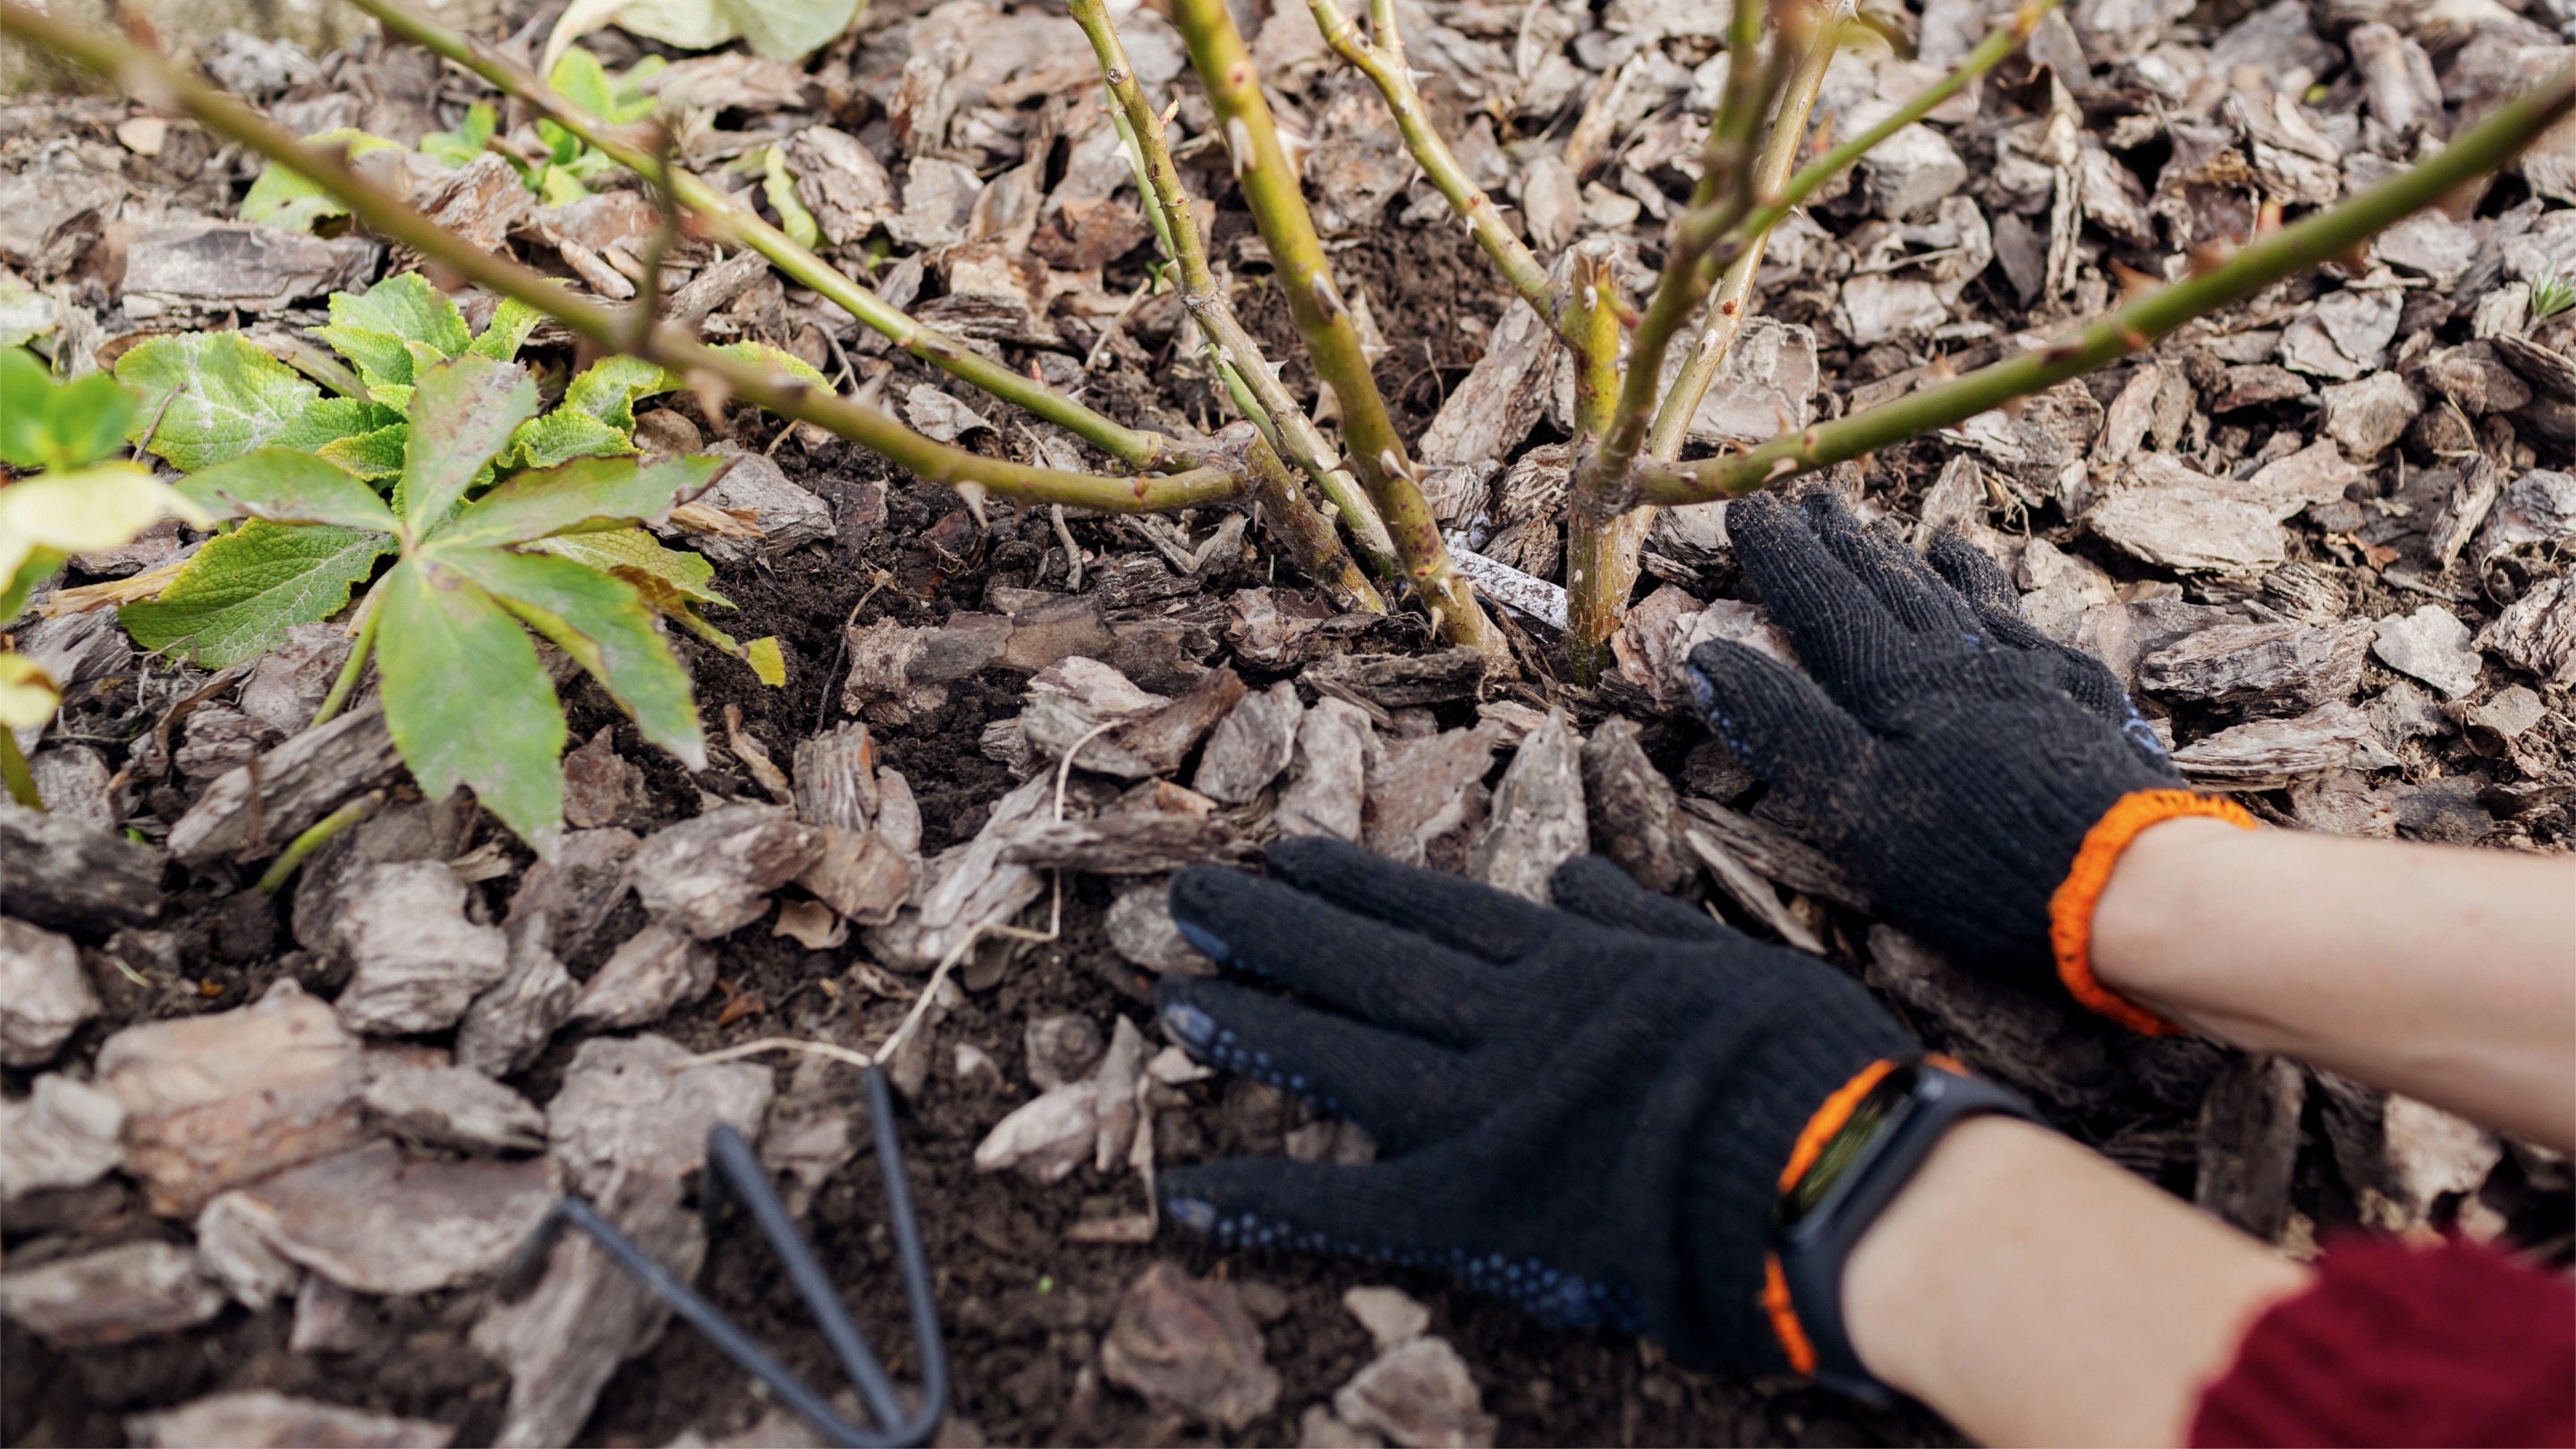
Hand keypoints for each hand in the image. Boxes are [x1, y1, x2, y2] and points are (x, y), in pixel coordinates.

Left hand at [1153, 835, 1914, 1370]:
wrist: (1834, 1167)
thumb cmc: (1809, 1066)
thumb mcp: (1729, 960)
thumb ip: (1641, 925)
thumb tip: (1577, 880)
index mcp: (1573, 966)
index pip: (1438, 913)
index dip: (1354, 884)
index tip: (1288, 854)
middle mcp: (1510, 1020)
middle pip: (1370, 963)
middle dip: (1275, 926)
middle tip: (1190, 896)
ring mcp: (1484, 1106)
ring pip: (1344, 1051)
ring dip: (1255, 1023)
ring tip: (1175, 995)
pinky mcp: (1476, 1203)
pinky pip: (1348, 1202)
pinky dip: (1265, 1198)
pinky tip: (1186, 1193)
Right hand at [1683, 491, 2217, 1020]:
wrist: (2130, 881)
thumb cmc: (1978, 855)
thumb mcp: (1857, 807)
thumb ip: (1784, 728)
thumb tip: (1711, 657)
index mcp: (1898, 684)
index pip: (1823, 602)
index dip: (1782, 556)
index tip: (1748, 509)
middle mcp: (1963, 660)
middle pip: (1890, 585)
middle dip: (1843, 543)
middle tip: (1812, 500)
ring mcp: (2030, 673)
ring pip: (1959, 598)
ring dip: (1917, 563)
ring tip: (1898, 534)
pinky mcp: (2082, 699)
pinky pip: (2023, 623)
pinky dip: (1992, 595)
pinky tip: (1992, 591)